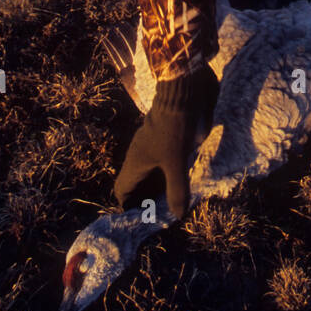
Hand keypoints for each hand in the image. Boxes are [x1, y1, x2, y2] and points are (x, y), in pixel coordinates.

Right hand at [114, 64, 218, 217]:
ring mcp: (156, 147)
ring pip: (154, 174)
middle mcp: (142, 156)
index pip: (123, 190)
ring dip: (163, 188)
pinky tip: (188, 181)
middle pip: (139, 185)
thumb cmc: (174, 126)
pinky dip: (173, 174)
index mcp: (136, 162)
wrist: (183, 91)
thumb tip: (177, 215)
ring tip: (177, 204)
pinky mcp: (171, 139)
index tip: (142, 220)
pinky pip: (167, 162)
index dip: (129, 206)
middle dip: (149, 201)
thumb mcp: (176, 161)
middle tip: (165, 217)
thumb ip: (177, 189)